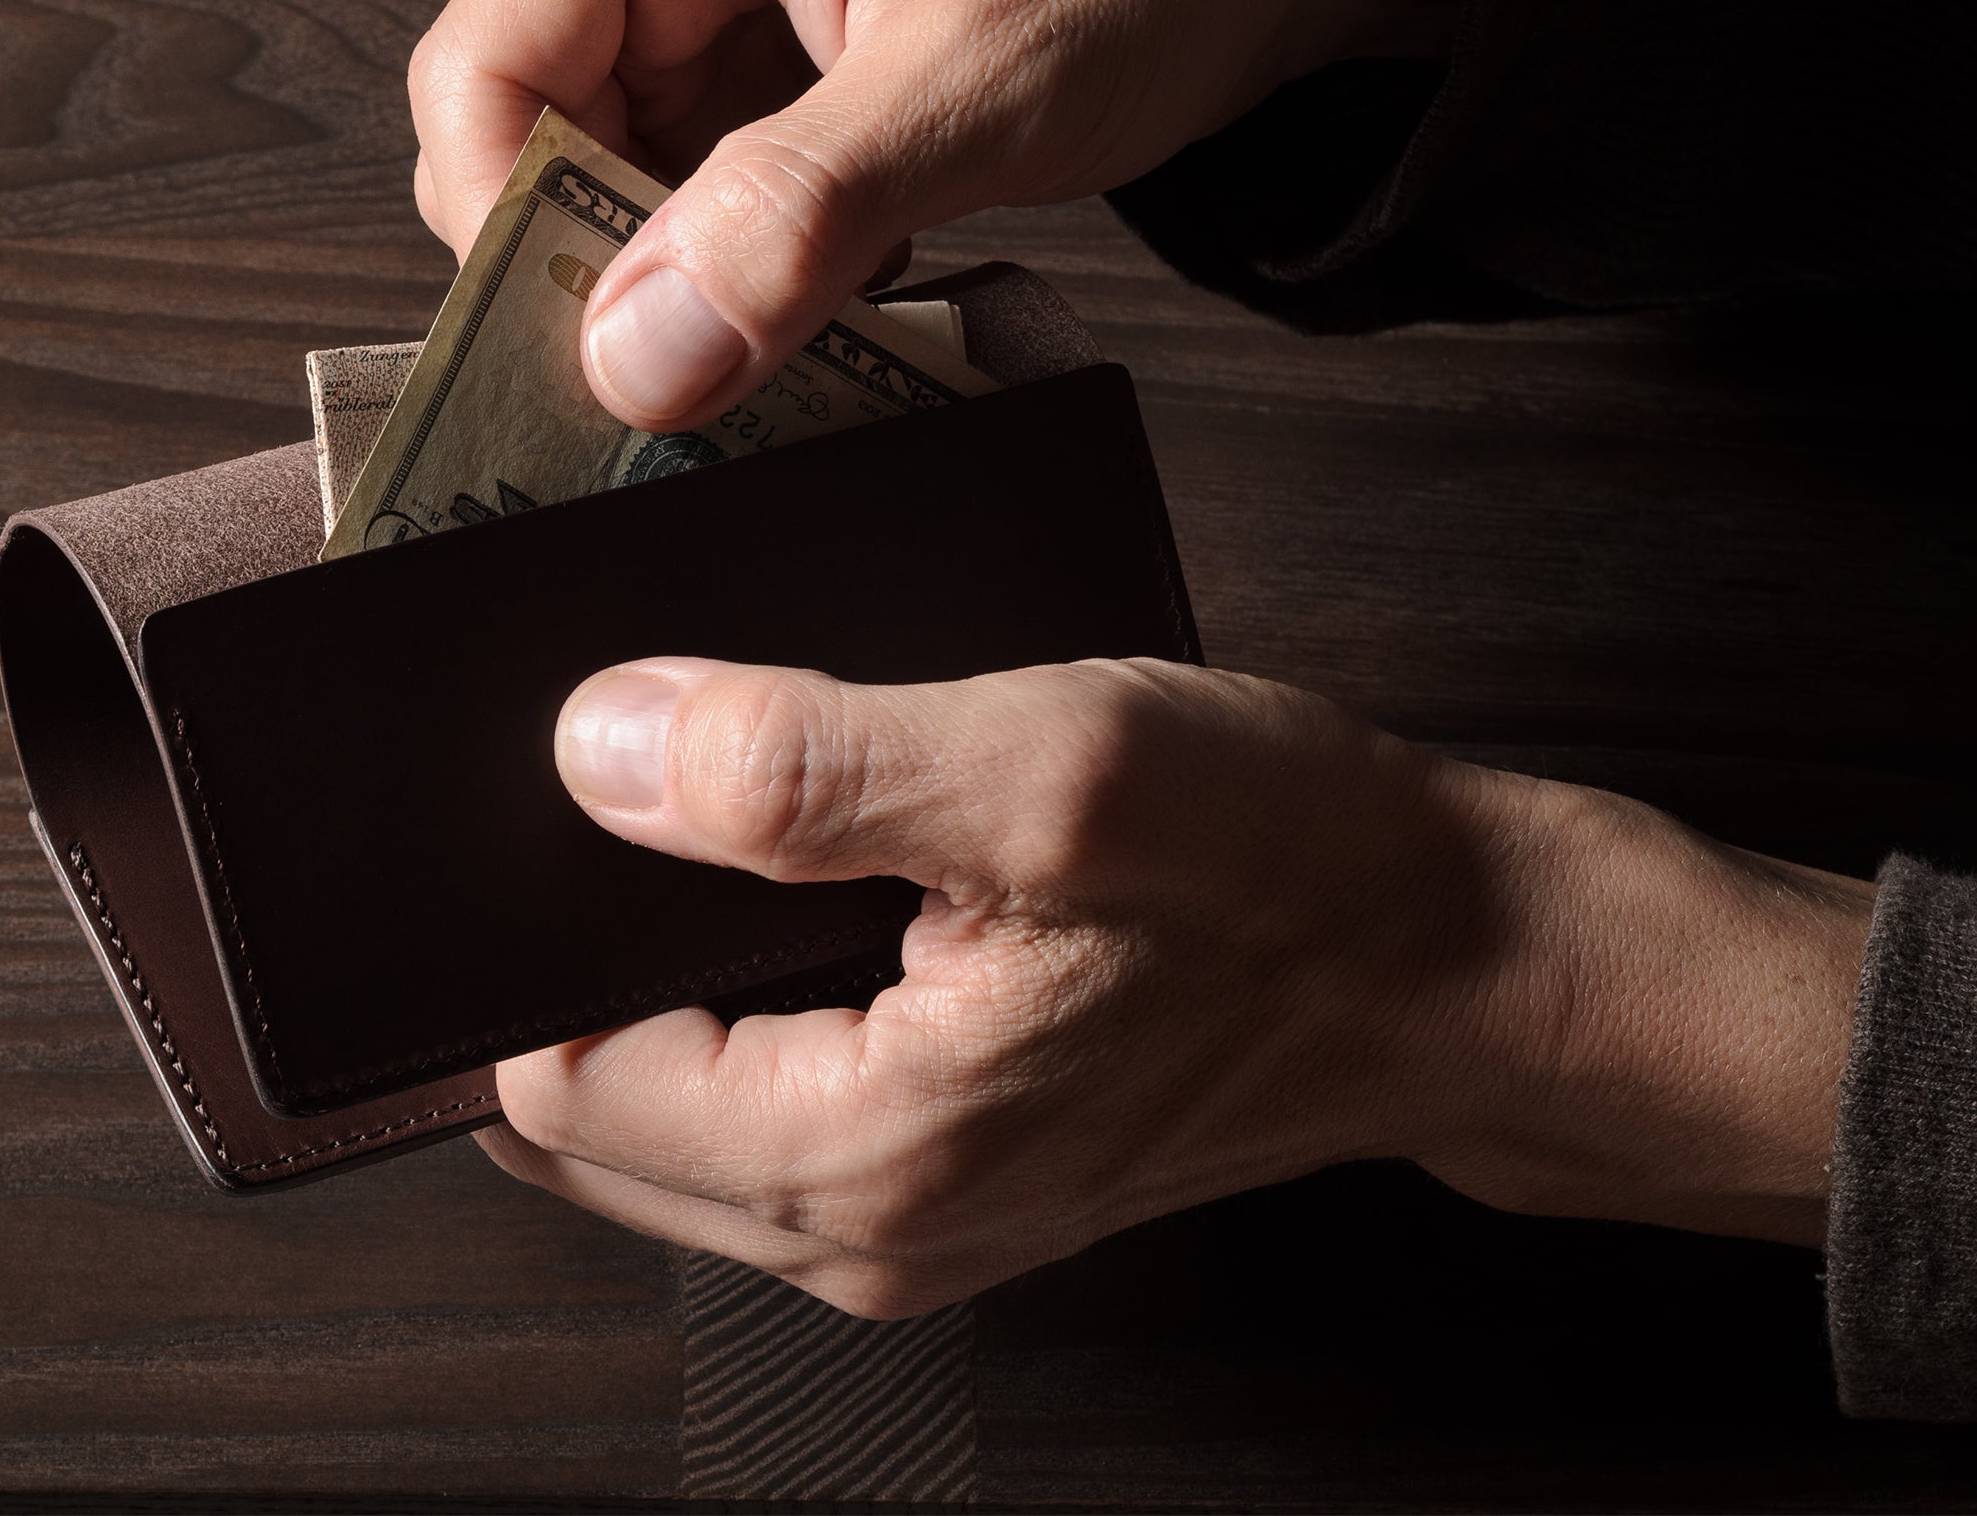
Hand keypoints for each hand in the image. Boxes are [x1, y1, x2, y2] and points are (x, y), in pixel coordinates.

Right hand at [407, 0, 1460, 430]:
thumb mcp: (974, 86)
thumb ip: (790, 225)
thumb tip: (628, 358)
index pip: (480, 68)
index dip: (508, 231)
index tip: (585, 366)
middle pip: (537, 130)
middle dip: (601, 270)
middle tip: (680, 395)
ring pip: (626, 176)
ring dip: (687, 282)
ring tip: (766, 364)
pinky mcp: (794, 50)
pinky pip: (716, 185)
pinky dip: (755, 266)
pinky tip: (825, 319)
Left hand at [482, 657, 1875, 1318]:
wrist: (1464, 962)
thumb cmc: (1297, 868)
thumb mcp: (1051, 768)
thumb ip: (803, 766)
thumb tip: (594, 750)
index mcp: (865, 1156)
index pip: (543, 1078)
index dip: (512, 927)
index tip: (541, 792)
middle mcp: (861, 1226)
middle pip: (576, 1111)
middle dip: (563, 954)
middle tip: (623, 786)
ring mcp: (903, 1213)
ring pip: (657, 1108)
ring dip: (645, 970)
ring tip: (708, 814)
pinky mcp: (943, 1167)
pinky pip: (752, 1097)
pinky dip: (729, 993)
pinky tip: (791, 874)